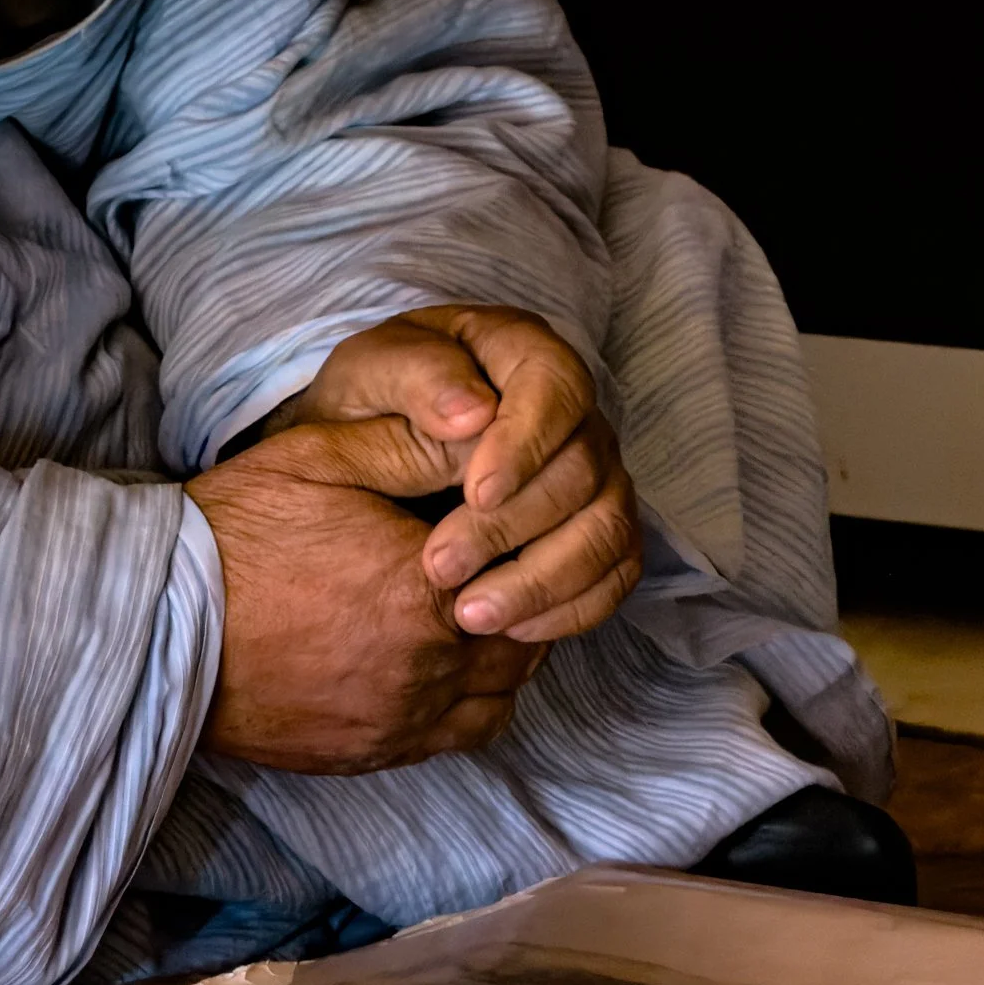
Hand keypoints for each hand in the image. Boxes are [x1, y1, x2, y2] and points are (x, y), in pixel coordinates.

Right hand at [187, 421, 544, 774]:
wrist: (156, 627)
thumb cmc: (233, 534)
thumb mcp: (320, 459)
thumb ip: (413, 445)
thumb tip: (487, 431)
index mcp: (425, 591)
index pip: (524, 567)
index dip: (524, 542)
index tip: (501, 524)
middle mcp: (426, 668)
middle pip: (524, 637)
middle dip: (519, 600)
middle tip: (495, 569)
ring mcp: (401, 720)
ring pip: (502, 694)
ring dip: (501, 657)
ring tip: (470, 619)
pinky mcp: (373, 753)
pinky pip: (459, 737)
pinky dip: (466, 704)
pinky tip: (438, 667)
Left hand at [267, 306, 642, 642]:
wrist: (368, 463)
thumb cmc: (369, 409)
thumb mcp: (368, 376)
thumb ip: (413, 378)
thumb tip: (473, 413)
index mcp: (522, 354)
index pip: (556, 388)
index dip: (526, 444)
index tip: (475, 492)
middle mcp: (573, 416)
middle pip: (582, 471)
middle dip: (512, 528)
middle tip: (440, 567)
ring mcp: (595, 478)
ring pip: (606, 531)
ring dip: (541, 581)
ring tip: (470, 616)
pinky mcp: (597, 534)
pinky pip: (616, 575)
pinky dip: (572, 610)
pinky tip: (511, 630)